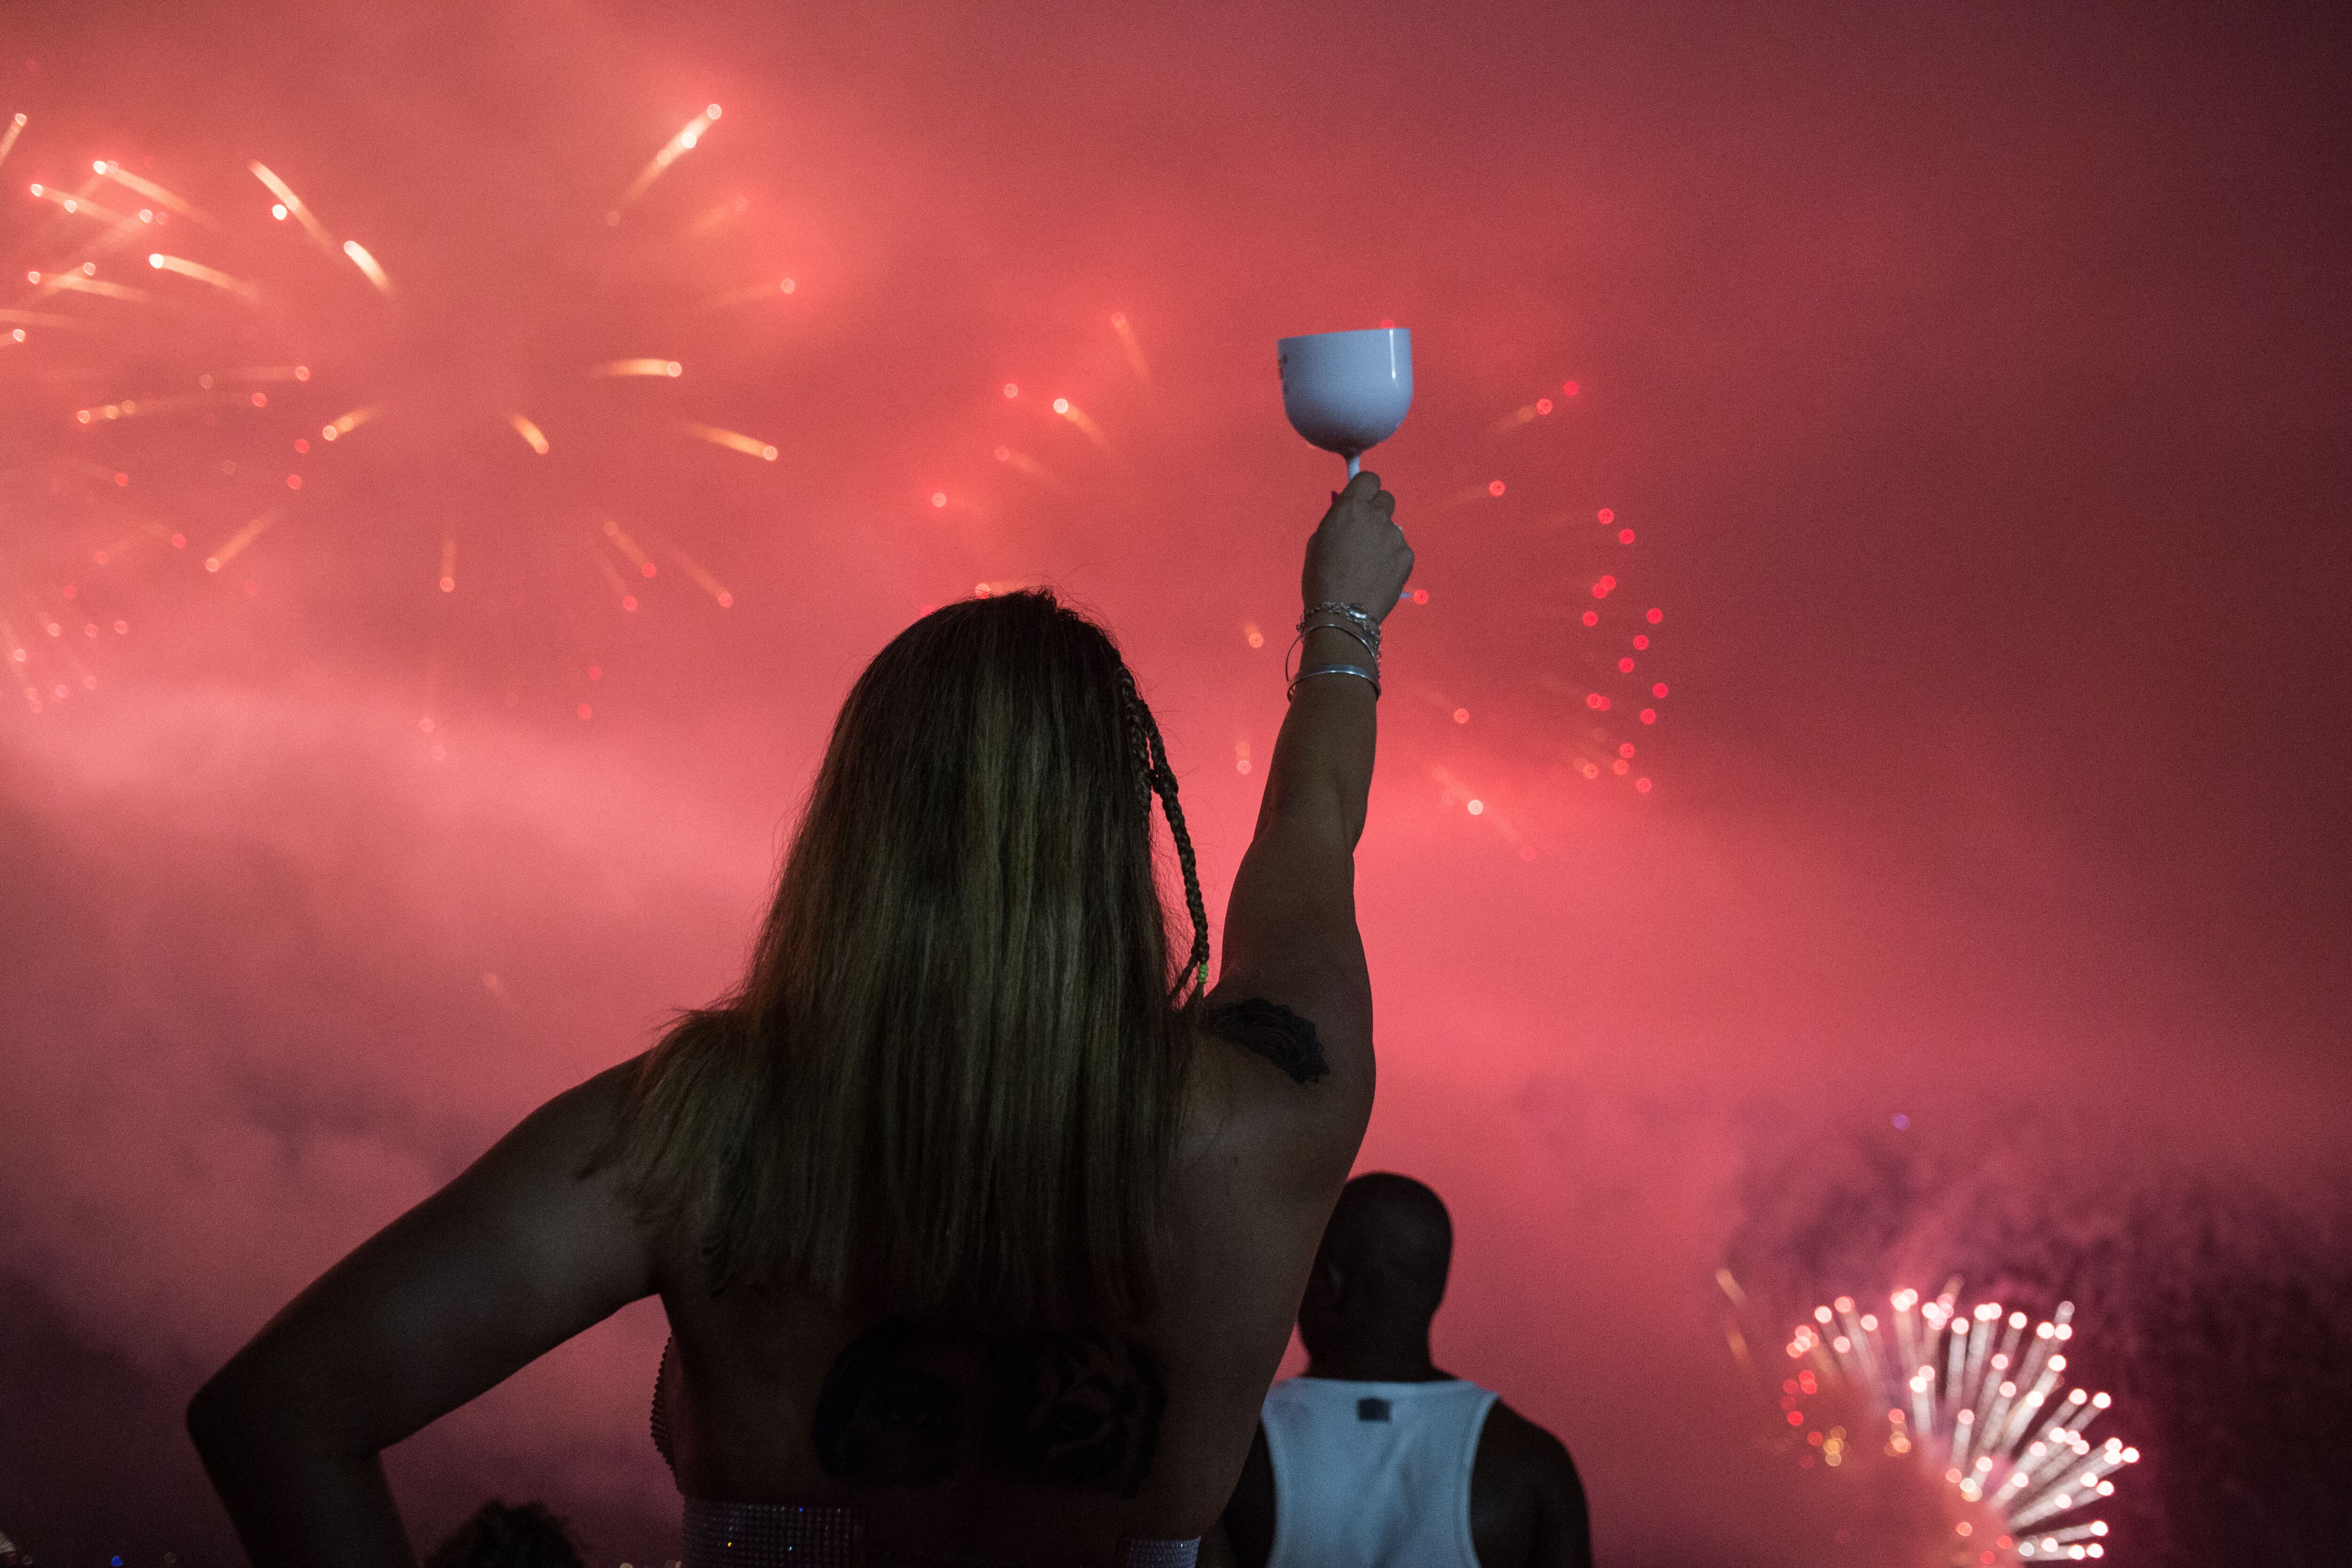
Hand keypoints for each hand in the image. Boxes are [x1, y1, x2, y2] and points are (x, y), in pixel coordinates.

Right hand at [1301, 471, 1412, 623]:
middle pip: (1386, 498)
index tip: (1359, 504)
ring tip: (1370, 564)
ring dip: (1382, 538)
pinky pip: (1400, 549)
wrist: (1342, 615)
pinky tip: (1379, 576)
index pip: (1370, 479)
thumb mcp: (1318, 542)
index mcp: (1350, 508)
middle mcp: (1376, 516)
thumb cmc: (1320, 578)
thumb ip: (1338, 522)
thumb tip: (1351, 519)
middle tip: (1365, 534)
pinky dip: (1392, 559)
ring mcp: (1395, 536)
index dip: (1365, 490)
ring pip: (1392, 528)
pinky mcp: (1407, 556)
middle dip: (1376, 511)